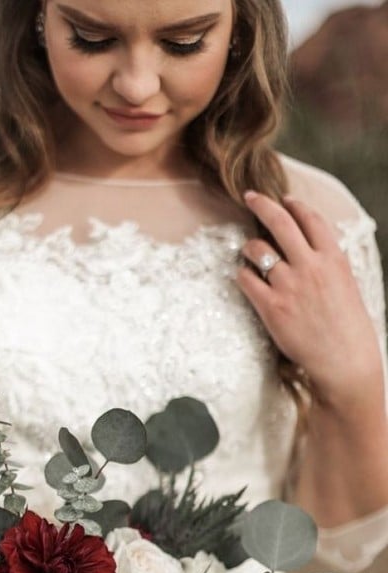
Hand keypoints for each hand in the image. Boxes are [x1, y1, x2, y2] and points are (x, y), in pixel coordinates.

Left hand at [236, 191, 383, 409]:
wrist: (344, 360)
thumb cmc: (347, 327)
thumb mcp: (346, 285)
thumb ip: (328, 263)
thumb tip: (310, 249)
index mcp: (333, 258)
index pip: (311, 219)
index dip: (295, 205)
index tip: (284, 199)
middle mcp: (310, 267)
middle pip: (280, 223)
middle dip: (262, 204)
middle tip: (250, 196)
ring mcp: (289, 286)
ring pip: (257, 249)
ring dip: (249, 247)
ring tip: (248, 251)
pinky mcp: (271, 307)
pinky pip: (245, 279)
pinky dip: (241, 274)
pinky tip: (244, 277)